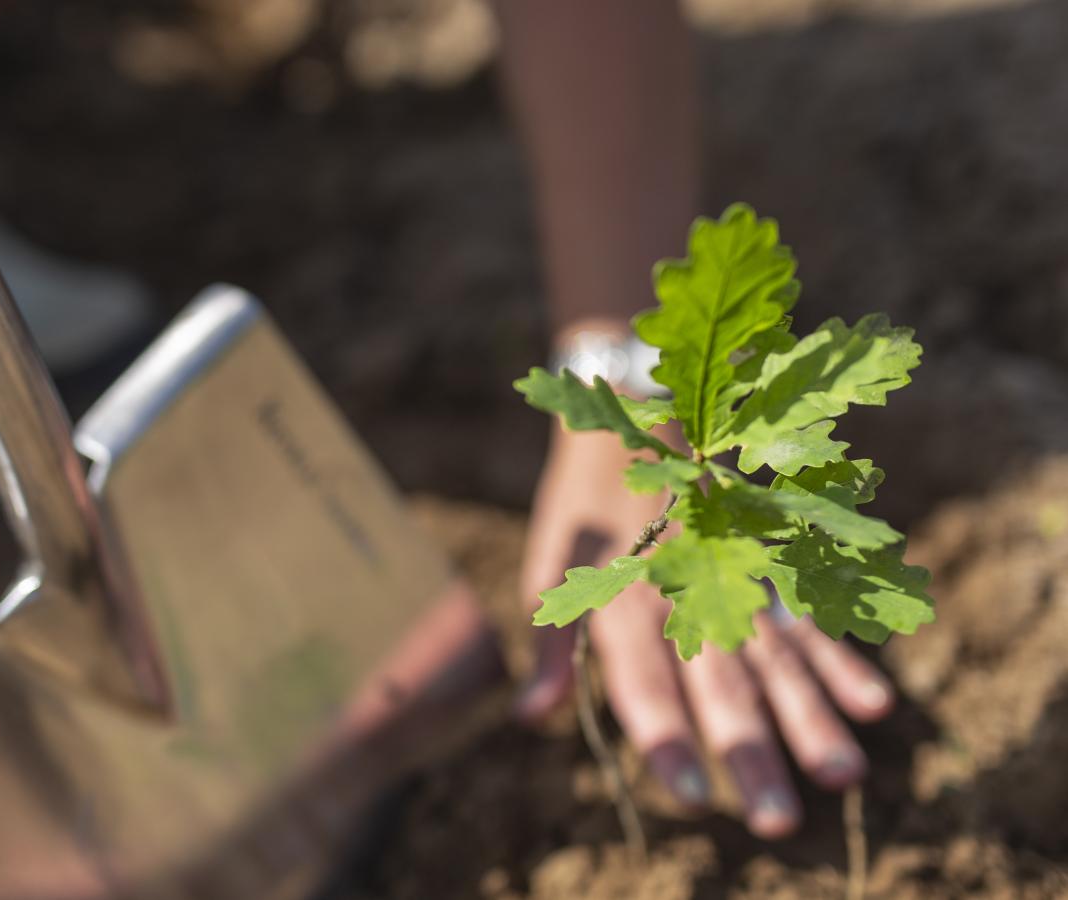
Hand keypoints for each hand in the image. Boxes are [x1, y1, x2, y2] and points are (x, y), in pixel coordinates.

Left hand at [516, 426, 894, 837]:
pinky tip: (873, 703)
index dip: (665, 736)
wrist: (635, 413)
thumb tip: (530, 718)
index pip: (644, 680)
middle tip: (777, 821)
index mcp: (622, 597)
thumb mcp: (551, 563)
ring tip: (843, 775)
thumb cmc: (585, 504)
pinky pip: (808, 610)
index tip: (691, 795)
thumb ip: (551, 646)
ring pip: (776, 653)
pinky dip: (839, 655)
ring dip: (811, 715)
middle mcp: (685, 590)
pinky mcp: (767, 557)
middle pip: (720, 680)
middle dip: (749, 750)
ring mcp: (734, 571)